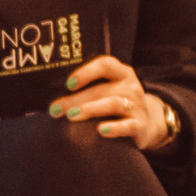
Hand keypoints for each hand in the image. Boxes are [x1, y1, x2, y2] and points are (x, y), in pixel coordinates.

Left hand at [47, 54, 170, 148]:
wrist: (145, 124)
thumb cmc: (114, 103)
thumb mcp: (105, 90)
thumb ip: (85, 88)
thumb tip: (49, 95)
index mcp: (121, 73)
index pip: (106, 64)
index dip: (86, 72)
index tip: (67, 84)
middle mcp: (130, 86)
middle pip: (101, 89)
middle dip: (75, 99)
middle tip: (54, 109)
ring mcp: (136, 105)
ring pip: (113, 104)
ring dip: (90, 109)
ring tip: (71, 116)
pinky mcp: (139, 124)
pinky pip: (128, 125)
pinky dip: (114, 128)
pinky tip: (100, 130)